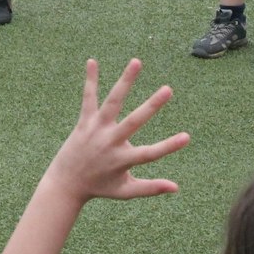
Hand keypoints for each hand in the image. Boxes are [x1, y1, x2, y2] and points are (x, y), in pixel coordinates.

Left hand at [43, 59, 189, 206]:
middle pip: (134, 122)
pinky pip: (88, 98)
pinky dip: (91, 80)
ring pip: (112, 102)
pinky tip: (92, 61)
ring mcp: (96, 130)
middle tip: (168, 89)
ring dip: (125, 81)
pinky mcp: (84, 122)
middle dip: (152, 106)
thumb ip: (151, 188)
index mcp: (122, 160)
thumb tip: (176, 188)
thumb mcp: (126, 192)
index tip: (187, 137)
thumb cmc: (100, 187)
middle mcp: (110, 142)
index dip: (169, 146)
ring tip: (137, 62)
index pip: (150, 153)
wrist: (65, 184)